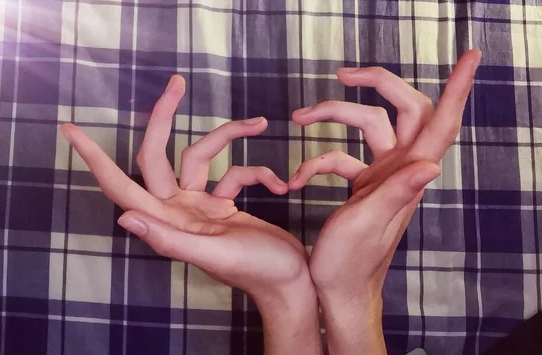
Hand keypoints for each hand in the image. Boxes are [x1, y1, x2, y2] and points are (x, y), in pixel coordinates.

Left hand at [60, 75, 321, 354]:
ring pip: (202, 155)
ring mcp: (199, 205)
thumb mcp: (215, 255)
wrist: (289, 280)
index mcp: (166, 221)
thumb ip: (171, 239)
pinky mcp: (222, 204)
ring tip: (261, 122)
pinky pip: (233, 172)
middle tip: (176, 81)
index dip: (93, 158)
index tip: (69, 129)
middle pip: (159, 154)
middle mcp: (176, 209)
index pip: (120, 185)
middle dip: (165, 117)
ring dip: (231, 136)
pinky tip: (279, 185)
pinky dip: (256, 172)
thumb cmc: (255, 271)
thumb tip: (124, 218)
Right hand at [288, 49, 481, 353]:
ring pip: (366, 128)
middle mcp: (400, 170)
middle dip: (374, 85)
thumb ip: (396, 191)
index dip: (457, 88)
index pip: (440, 123)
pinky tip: (298, 178)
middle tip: (344, 73)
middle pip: (399, 110)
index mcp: (407, 175)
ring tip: (299, 117)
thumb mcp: (367, 224)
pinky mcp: (364, 186)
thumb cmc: (351, 264)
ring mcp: (382, 176)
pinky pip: (341, 158)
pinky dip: (318, 161)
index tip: (468, 58)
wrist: (338, 289)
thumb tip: (431, 164)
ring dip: (332, 118)